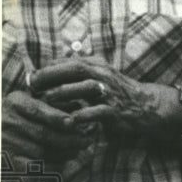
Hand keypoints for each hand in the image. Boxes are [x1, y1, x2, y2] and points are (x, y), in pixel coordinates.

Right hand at [2, 89, 104, 165]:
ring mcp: (7, 141)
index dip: (56, 117)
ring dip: (65, 152)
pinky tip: (65, 160)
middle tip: (86, 140)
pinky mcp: (10, 159)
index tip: (73, 122)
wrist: (2, 130)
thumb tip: (81, 107)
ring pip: (43, 151)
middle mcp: (8, 121)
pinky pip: (36, 166)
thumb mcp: (36, 101)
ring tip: (78, 150)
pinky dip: (54, 164)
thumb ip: (55, 103)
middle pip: (43, 133)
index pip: (37, 110)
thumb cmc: (27, 113)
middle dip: (69, 138)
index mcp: (15, 102)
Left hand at [30, 56, 175, 137]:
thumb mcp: (101, 75)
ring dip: (63, 93)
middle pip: (74, 69)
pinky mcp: (115, 110)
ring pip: (84, 88)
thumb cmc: (118, 92)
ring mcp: (110, 92)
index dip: (49, 68)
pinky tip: (70, 120)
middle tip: (34, 84)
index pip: (69, 61)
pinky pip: (96, 111)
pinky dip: (81, 115)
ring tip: (47, 100)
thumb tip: (51, 69)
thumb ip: (80, 72)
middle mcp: (104, 76)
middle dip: (52, 75)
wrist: (147, 105)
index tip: (34, 77)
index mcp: (98, 65)